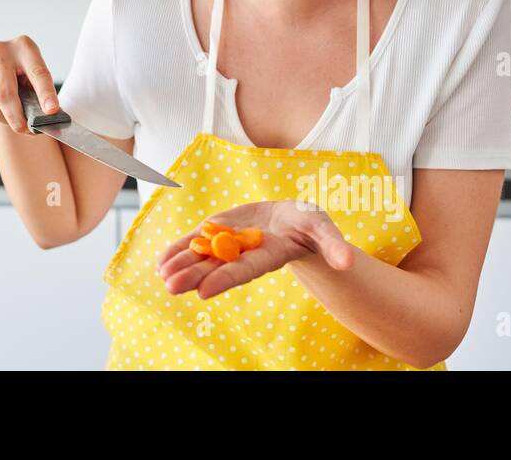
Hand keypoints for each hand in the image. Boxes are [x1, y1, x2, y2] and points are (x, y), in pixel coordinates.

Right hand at [0, 36, 58, 134]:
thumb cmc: (23, 71)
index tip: (51, 111)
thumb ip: (41, 94)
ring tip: (14, 118)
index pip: (37, 73)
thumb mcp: (36, 76)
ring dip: (4, 120)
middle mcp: (1, 50)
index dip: (45, 94)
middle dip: (17, 119)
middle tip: (26, 131)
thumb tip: (48, 121)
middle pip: (6, 94)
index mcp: (25, 47)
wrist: (2, 60)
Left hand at [157, 200, 354, 299]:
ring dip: (180, 265)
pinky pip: (196, 243)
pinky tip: (160, 262)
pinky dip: (179, 251)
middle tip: (170, 286)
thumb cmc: (311, 225)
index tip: (203, 292)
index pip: (244, 270)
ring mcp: (229, 244)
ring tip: (160, 274)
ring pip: (202, 258)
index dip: (224, 279)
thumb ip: (334, 245)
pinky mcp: (219, 232)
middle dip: (193, 276)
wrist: (292, 217)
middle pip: (216, 268)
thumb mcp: (324, 229)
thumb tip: (349, 261)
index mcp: (268, 256)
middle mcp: (244, 254)